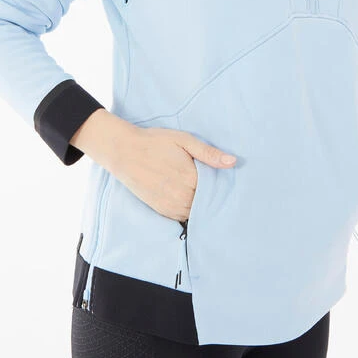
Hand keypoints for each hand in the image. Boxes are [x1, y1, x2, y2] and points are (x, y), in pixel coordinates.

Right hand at [108, 124, 236, 222]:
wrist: (124, 151)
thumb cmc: (156, 142)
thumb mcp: (184, 140)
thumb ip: (209, 153)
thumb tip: (233, 162)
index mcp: (191, 179)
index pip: (216, 189)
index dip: (221, 183)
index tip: (223, 177)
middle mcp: (182, 197)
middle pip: (207, 202)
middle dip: (212, 195)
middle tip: (212, 182)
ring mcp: (170, 206)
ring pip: (195, 212)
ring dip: (200, 203)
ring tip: (199, 188)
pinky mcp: (161, 210)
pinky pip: (182, 216)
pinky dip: (188, 209)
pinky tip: (188, 196)